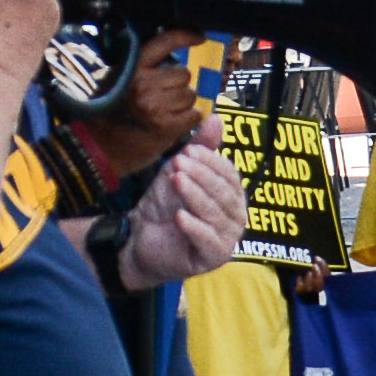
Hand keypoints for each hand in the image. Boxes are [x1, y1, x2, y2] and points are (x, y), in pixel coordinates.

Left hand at [116, 133, 245, 287]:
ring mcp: (227, 238)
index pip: (230, 175)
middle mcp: (235, 216)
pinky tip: (179, 216)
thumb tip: (217, 118)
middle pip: (224, 193)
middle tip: (180, 164)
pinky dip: (194, 228)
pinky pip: (209, 241)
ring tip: (176, 182)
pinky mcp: (214, 257)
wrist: (140, 238)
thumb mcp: (180, 172)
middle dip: (202, 177)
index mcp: (232, 195)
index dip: (211, 162)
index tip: (189, 152)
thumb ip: (200, 148)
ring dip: (195, 196)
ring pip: (216, 214)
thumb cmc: (164, 206)